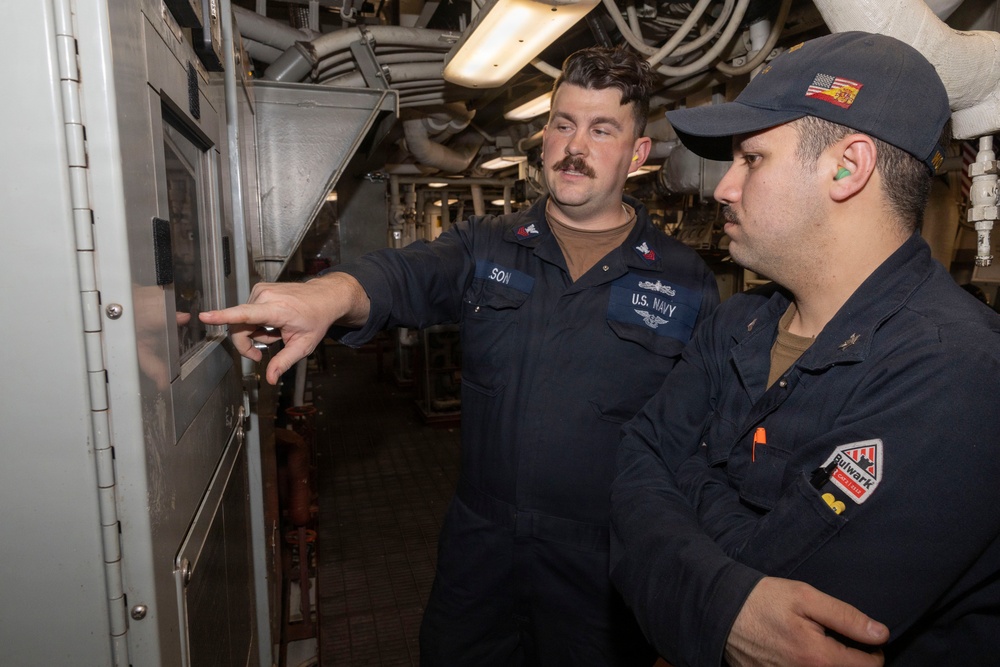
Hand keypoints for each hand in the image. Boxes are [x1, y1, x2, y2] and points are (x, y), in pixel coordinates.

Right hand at [199, 273, 368, 384]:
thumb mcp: (303, 346)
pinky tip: (273, 322)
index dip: (223, 317)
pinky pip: (248, 312)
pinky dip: (257, 322)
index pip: (245, 314)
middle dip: (248, 343)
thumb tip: (270, 379)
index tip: (205, 317)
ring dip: (256, 332)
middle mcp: (265, 296)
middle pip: (240, 327)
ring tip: (276, 331)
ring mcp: (261, 291)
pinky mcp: (258, 289)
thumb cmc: (315, 320)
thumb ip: (284, 362)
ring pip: (243, 321)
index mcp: (277, 310)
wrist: (324, 297)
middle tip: (263, 353)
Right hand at [725, 577, 888, 666]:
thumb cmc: (764, 600)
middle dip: (851, 660)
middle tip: (840, 640)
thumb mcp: (806, 597)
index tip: (866, 638)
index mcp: (819, 658)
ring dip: (828, 664)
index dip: (873, 651)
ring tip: (817, 645)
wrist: (720, 609)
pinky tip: (796, 652)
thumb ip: (846, 617)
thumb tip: (881, 634)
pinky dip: (805, 666)